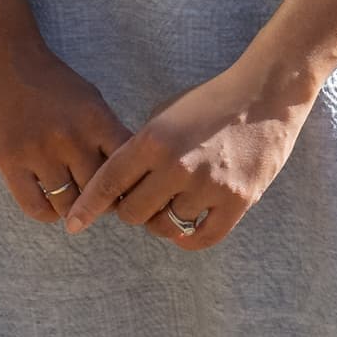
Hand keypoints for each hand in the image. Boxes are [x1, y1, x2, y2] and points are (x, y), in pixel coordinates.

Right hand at [0, 25, 128, 226]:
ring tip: (73, 200)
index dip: (130, 188)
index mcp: (95, 120)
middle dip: (102, 200)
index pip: (127, 171)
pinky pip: (35, 207)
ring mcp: (38, 151)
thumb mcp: (91, 100)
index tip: (126, 192)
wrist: (4, 57)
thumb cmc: (52, 81)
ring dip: (74, 208)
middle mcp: (70, 138)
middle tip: (98, 199)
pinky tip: (50, 202)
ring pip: (69, 204)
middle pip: (99, 193)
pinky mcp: (9, 160)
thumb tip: (130, 180)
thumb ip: (110, 136)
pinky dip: (48, 213)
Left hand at [66, 61, 313, 246]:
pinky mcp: (238, 202)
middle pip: (134, 212)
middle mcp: (177, 166)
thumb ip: (140, 148)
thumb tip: (120, 182)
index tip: (72, 224)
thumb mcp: (164, 115)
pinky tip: (183, 229)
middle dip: (130, 210)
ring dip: (160, 222)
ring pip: (167, 227)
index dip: (88, 207)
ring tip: (165, 208)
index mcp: (153, 140)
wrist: (264, 97)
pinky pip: (202, 238)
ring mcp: (209, 187)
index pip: (109, 182)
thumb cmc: (208, 102)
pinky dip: (187, 239)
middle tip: (138, 201)